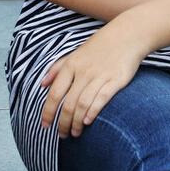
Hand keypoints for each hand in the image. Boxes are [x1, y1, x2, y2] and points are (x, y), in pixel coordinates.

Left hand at [40, 22, 148, 137]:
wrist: (127, 35)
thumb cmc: (99, 46)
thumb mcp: (75, 53)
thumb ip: (57, 69)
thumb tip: (42, 84)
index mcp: (71, 65)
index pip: (54, 94)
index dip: (48, 112)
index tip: (45, 126)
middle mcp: (83, 72)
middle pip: (68, 104)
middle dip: (63, 123)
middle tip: (62, 135)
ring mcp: (100, 76)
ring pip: (82, 105)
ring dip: (77, 123)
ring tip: (75, 133)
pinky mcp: (116, 80)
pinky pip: (101, 99)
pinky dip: (93, 112)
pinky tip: (88, 122)